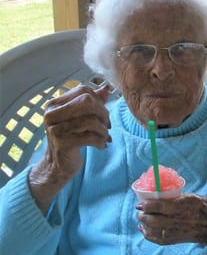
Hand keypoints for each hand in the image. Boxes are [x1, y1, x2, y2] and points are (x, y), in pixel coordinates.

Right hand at [29, 84, 111, 212]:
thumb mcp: (80, 118)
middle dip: (103, 114)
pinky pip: (91, 137)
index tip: (103, 114)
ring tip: (104, 137)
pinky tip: (101, 146)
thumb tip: (105, 89)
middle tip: (106, 126)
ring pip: (92, 120)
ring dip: (104, 130)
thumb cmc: (71, 138)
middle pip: (88, 102)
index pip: (83, 90)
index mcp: (54, 104)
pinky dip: (101, 141)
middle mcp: (51, 114)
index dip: (99, 101)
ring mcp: (55, 129)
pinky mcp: (62, 144)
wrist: (58, 165)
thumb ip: (92, 103)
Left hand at [136, 194, 206, 249]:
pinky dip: (148, 235)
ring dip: (144, 225)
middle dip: (142, 215)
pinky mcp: (178, 240)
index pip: (160, 206)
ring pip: (154, 231)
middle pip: (154, 220)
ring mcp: (179, 231)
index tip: (140, 203)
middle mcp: (181, 219)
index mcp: (186, 205)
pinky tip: (144, 230)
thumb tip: (161, 195)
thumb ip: (179, 197)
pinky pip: (159, 240)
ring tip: (141, 219)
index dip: (147, 205)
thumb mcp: (196, 197)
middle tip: (139, 211)